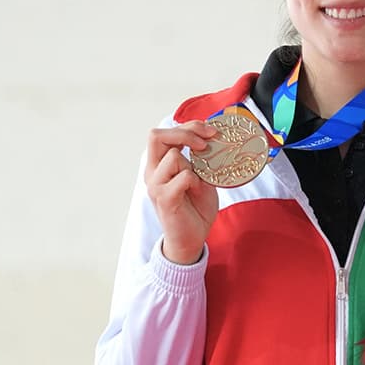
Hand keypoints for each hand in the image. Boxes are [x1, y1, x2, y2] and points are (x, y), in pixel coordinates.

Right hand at [144, 122, 219, 264]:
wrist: (192, 238)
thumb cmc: (196, 207)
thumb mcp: (201, 176)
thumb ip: (199, 159)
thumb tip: (212, 138)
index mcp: (159, 164)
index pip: (163, 133)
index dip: (188, 126)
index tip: (211, 132)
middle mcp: (152, 172)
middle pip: (156, 136)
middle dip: (186, 132)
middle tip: (207, 142)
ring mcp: (155, 185)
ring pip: (172, 156)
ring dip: (194, 164)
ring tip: (201, 180)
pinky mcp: (164, 198)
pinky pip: (183, 176)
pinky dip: (195, 180)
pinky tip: (197, 190)